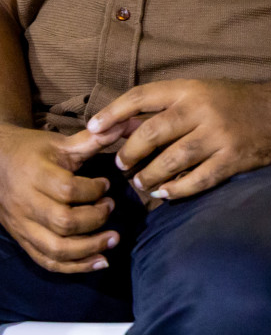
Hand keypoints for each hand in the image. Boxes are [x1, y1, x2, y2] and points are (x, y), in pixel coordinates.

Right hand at [0, 123, 120, 272]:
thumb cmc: (33, 152)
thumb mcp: (60, 143)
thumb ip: (92, 140)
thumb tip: (126, 124)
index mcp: (36, 175)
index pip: (67, 189)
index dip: (93, 190)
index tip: (106, 185)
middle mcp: (26, 204)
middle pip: (62, 222)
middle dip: (95, 219)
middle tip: (111, 207)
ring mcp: (23, 226)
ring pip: (54, 248)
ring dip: (89, 249)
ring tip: (113, 239)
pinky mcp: (23, 240)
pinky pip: (46, 261)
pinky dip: (74, 267)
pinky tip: (99, 262)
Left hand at [88, 78, 270, 200]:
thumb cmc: (241, 102)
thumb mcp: (205, 94)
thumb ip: (167, 109)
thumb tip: (122, 128)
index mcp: (193, 89)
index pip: (143, 96)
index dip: (113, 113)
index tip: (92, 129)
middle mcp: (203, 109)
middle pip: (150, 134)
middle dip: (129, 154)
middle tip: (123, 167)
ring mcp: (219, 135)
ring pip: (169, 162)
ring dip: (148, 177)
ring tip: (142, 183)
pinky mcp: (233, 159)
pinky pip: (194, 181)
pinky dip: (175, 191)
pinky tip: (167, 194)